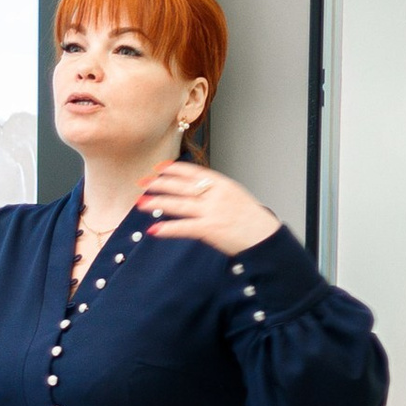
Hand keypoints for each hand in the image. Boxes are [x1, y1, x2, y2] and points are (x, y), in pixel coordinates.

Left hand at [137, 160, 277, 256]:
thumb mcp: (234, 196)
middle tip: (142, 183)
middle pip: (182, 186)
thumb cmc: (250, 219)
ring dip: (158, 203)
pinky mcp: (210, 229)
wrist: (264, 237)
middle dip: (159, 184)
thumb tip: (194, 189)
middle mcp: (216, 195)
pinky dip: (168, 228)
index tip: (159, 168)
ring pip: (179, 204)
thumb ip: (214, 191)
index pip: (193, 172)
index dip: (174, 169)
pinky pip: (184, 227)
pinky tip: (154, 229)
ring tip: (141, 203)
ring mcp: (212, 211)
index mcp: (222, 184)